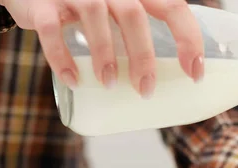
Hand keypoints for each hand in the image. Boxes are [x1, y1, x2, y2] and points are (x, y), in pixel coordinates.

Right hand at [0, 0, 204, 96]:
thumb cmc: (86, 9)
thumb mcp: (119, 12)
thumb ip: (140, 33)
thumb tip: (162, 82)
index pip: (173, 7)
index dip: (188, 39)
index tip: (195, 73)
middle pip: (134, 15)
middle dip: (144, 57)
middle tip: (145, 90)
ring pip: (95, 17)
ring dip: (106, 55)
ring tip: (111, 85)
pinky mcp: (42, 5)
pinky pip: (52, 30)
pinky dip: (62, 57)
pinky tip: (73, 80)